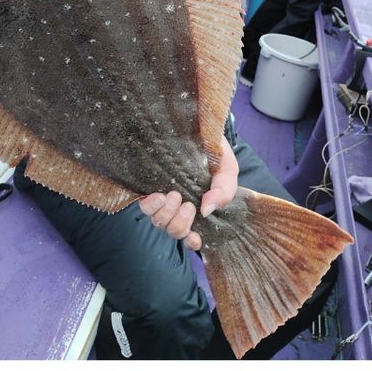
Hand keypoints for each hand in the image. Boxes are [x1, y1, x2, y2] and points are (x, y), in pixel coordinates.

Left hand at [138, 136, 238, 250]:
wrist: (198, 128)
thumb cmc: (215, 152)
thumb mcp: (227, 168)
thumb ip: (224, 190)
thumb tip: (206, 211)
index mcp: (200, 208)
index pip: (194, 237)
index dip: (192, 242)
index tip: (194, 236)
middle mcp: (180, 208)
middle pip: (174, 231)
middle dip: (180, 222)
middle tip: (187, 204)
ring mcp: (163, 199)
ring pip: (158, 222)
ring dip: (166, 213)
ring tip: (174, 194)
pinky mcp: (148, 188)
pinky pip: (144, 207)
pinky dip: (151, 206)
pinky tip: (158, 195)